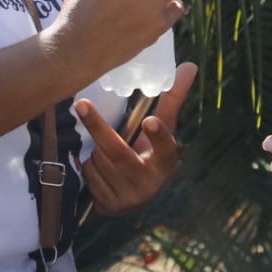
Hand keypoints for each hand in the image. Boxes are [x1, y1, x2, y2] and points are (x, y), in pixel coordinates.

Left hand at [77, 61, 196, 214]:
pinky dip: (89, 165)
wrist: (136, 198)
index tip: (149, 121)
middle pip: (117, 152)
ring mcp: (128, 197)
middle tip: (81, 104)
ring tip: (107, 151)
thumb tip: (190, 65)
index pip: (165, 148)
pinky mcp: (109, 206)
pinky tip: (100, 170)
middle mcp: (149, 183)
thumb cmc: (150, 153)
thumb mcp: (163, 131)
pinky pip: (89, 174)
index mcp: (166, 162)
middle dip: (98, 127)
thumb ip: (172, 100)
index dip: (158, 136)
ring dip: (95, 148)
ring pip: (98, 160)